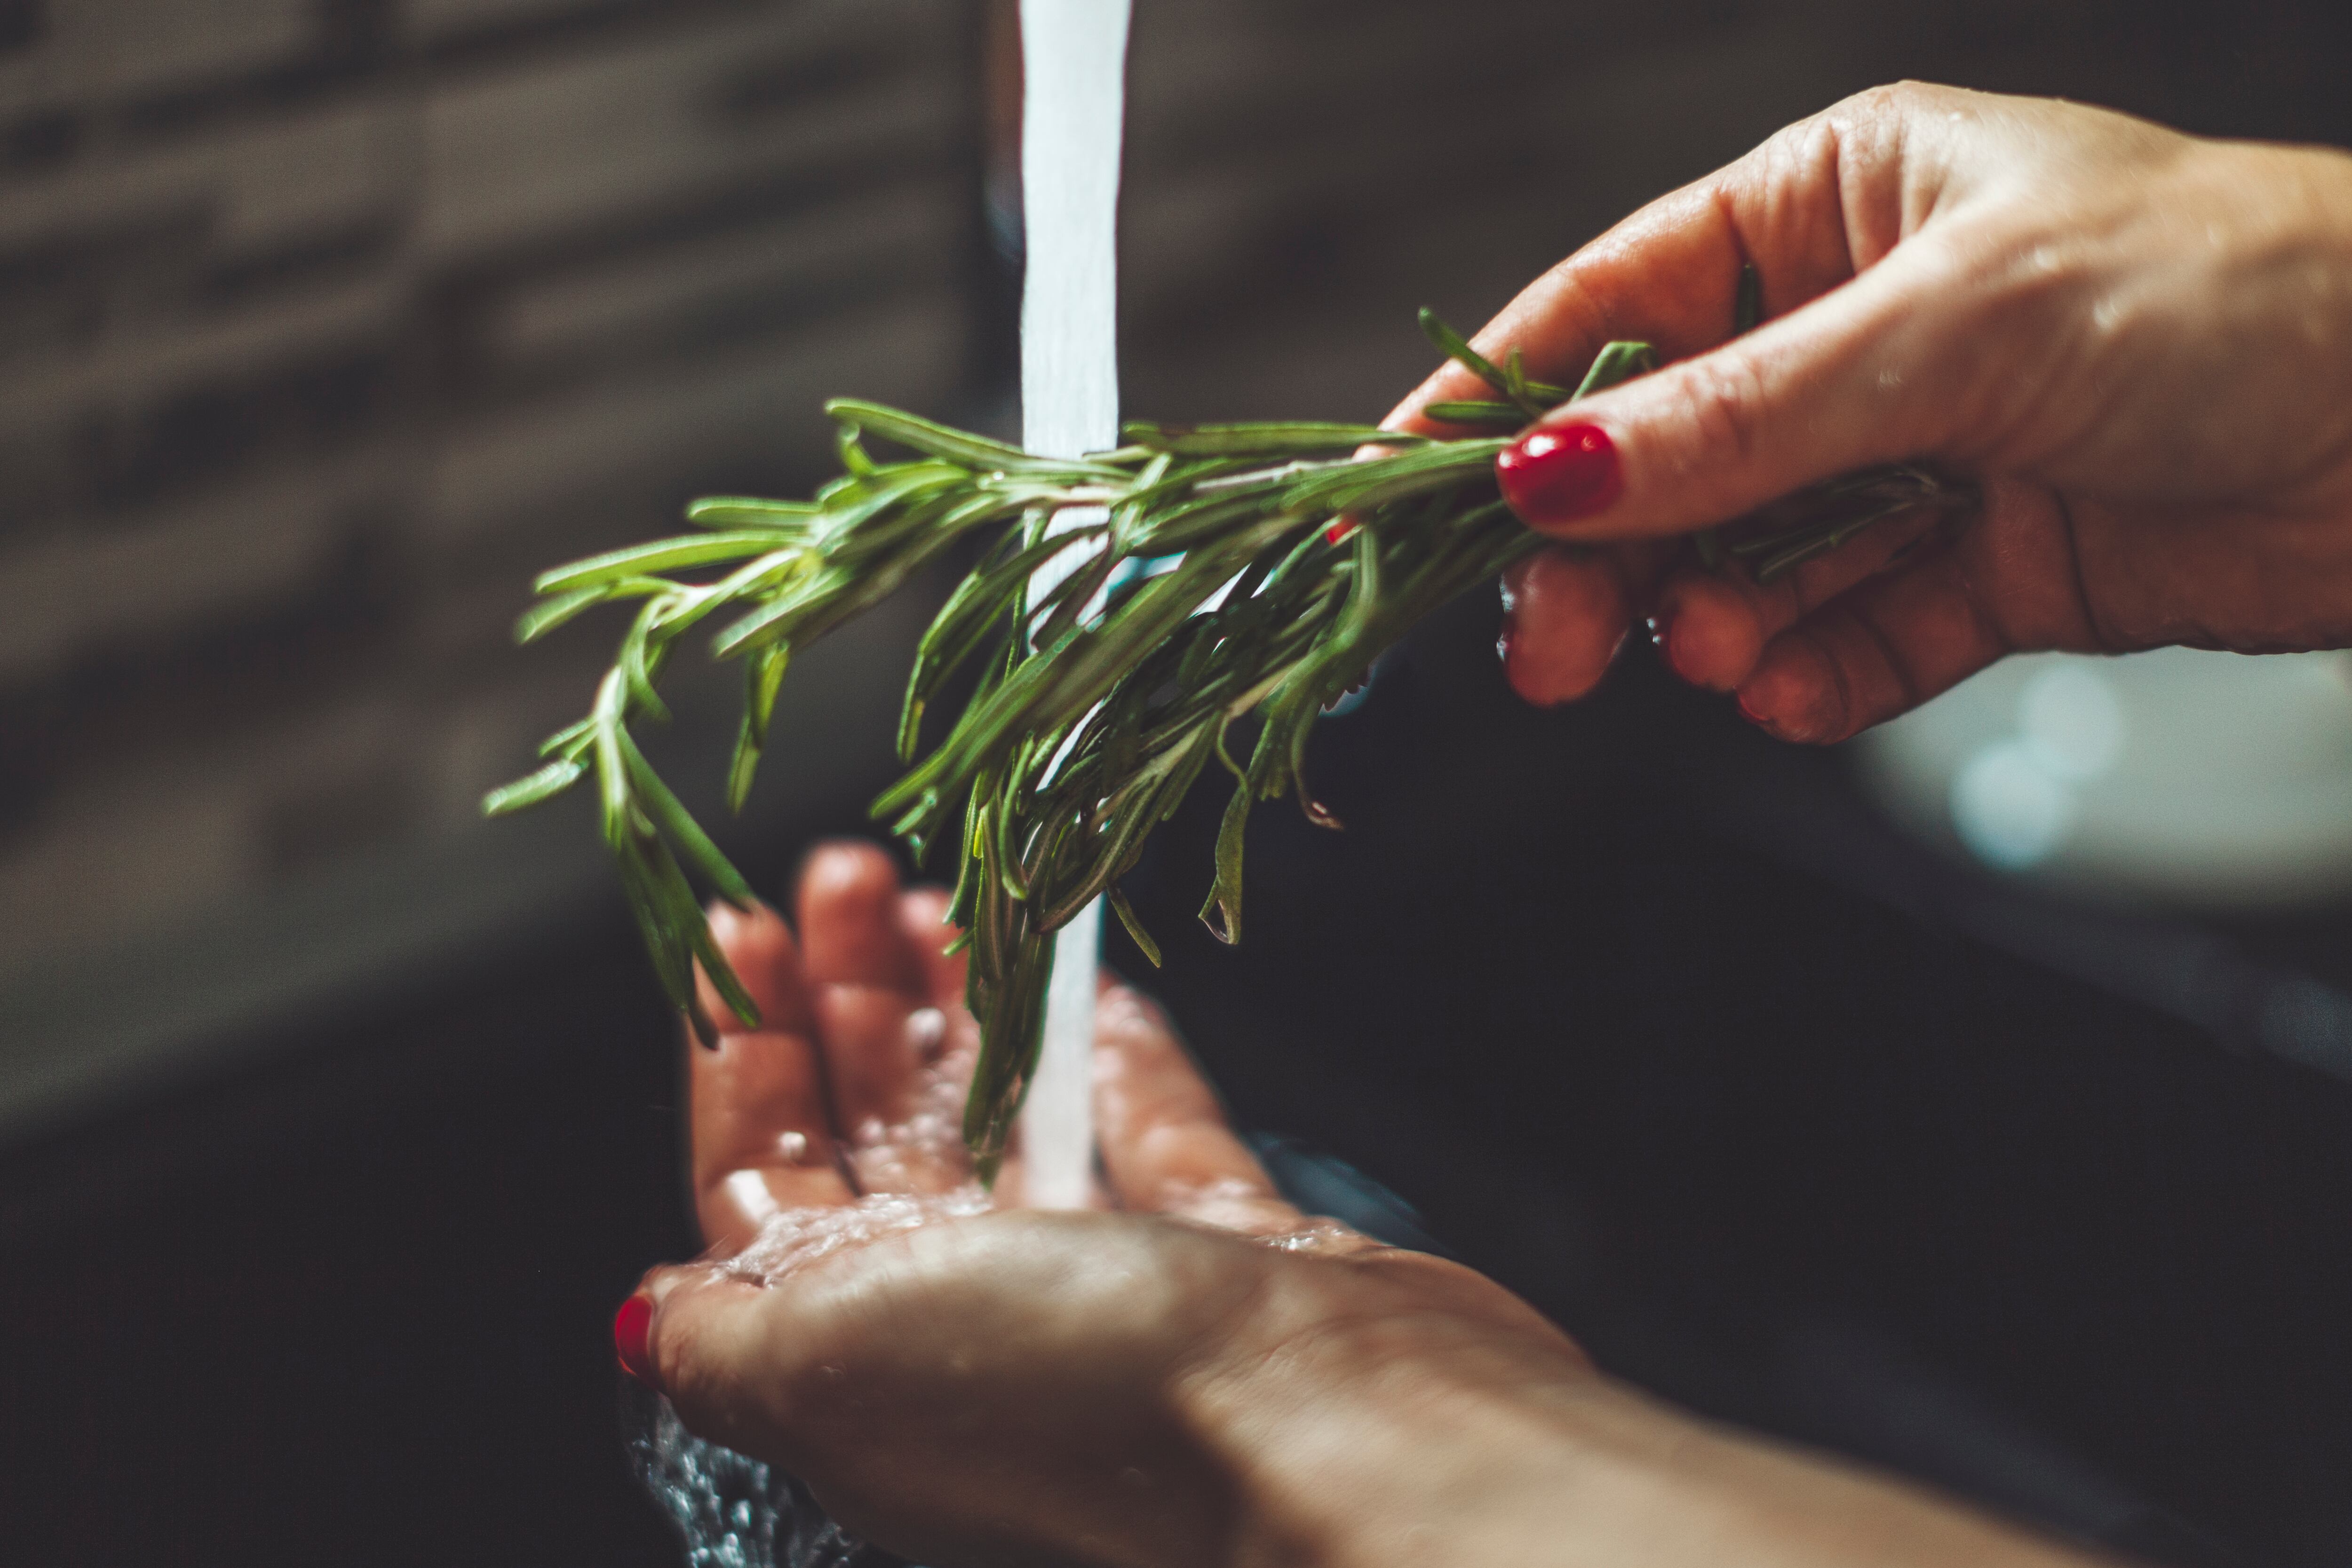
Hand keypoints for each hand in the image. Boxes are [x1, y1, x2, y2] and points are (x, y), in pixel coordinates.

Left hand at [620, 844, 2109, 1567]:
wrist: (1335, 1442)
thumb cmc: (1077, 1398)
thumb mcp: (830, 1364)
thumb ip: (722, 1339)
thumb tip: (642, 1314)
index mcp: (858, 1358)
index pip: (762, 1189)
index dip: (737, 1061)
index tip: (733, 936)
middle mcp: (976, 1329)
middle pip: (879, 1139)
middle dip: (844, 1002)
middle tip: (842, 875)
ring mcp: (1112, 1291)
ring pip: (1008, 1121)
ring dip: (963, 1007)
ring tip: (938, 894)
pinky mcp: (1235, 1256)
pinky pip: (1156, 1132)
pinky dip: (1115, 1054)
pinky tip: (1091, 979)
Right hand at [1388, 83, 2351, 740]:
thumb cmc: (2222, 293)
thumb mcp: (1947, 331)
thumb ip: (1734, 423)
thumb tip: (1547, 473)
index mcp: (1834, 206)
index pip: (1616, 303)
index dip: (1500, 403)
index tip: (1393, 493)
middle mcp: (1858, 328)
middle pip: (1661, 457)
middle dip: (1605, 558)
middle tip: (1551, 652)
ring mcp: (1914, 450)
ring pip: (1744, 559)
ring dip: (1716, 624)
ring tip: (1727, 662)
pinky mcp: (1977, 562)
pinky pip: (1848, 632)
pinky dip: (1813, 673)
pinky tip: (1798, 690)